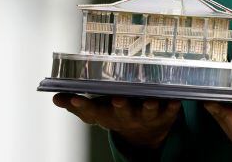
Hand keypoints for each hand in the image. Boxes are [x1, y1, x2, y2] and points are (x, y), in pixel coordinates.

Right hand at [52, 93, 179, 148]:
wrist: (146, 134)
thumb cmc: (118, 115)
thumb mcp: (97, 113)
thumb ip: (77, 105)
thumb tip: (55, 98)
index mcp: (108, 115)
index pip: (92, 112)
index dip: (83, 107)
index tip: (75, 99)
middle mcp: (126, 116)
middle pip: (121, 113)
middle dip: (119, 107)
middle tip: (117, 99)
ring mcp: (146, 116)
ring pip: (147, 112)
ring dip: (148, 107)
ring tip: (149, 101)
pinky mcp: (165, 115)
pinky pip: (171, 111)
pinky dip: (173, 106)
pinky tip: (176, 99)